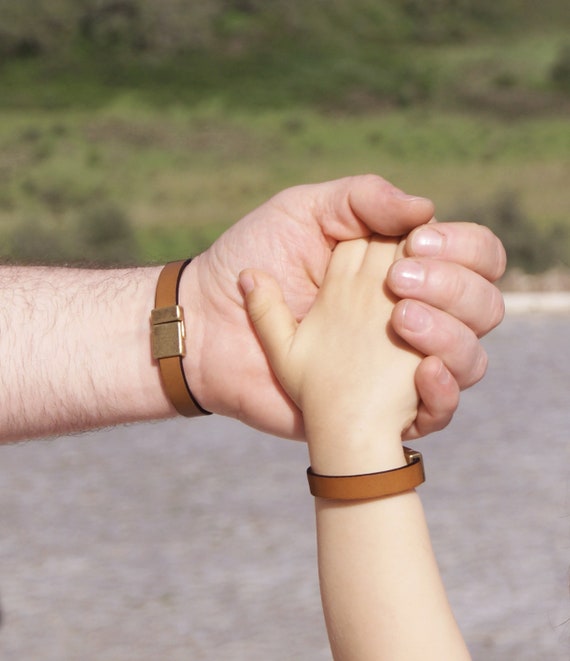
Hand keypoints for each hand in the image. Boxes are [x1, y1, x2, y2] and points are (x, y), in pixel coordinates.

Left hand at [182, 175, 504, 438]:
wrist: (209, 328)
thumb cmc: (254, 260)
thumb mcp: (302, 210)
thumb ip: (362, 199)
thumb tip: (428, 210)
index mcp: (400, 265)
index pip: (472, 254)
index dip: (463, 247)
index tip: (414, 243)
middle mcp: (412, 313)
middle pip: (482, 304)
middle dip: (454, 288)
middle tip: (397, 282)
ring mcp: (400, 363)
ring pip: (470, 356)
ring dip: (450, 335)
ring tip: (400, 322)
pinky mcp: (383, 407)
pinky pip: (442, 408)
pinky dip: (443, 392)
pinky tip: (421, 373)